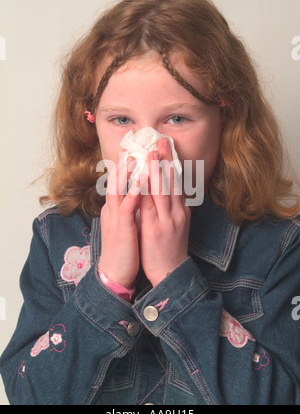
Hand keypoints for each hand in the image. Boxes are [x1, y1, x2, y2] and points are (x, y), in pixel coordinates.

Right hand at [98, 155, 139, 288]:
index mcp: (118, 207)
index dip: (127, 165)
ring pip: (120, 190)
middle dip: (125, 162)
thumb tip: (141, 194)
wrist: (116, 272)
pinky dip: (132, 194)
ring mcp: (116, 218)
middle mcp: (114, 209)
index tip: (135, 149)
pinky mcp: (121, 229)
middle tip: (132, 143)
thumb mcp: (129, 223)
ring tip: (134, 155)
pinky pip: (127, 208)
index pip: (122, 182)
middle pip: (118, 181)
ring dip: (127, 172)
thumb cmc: (126, 248)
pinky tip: (139, 182)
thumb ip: (133, 207)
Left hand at [139, 138, 190, 286]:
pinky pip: (151, 206)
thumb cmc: (169, 248)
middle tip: (160, 141)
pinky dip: (147, 190)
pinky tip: (142, 178)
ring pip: (163, 190)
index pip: (177, 182)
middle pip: (172, 181)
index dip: (171, 163)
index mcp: (180, 210)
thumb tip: (165, 190)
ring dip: (157, 169)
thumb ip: (170, 207)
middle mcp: (177, 212)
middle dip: (166, 160)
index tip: (166, 147)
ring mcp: (168, 220)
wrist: (170, 272)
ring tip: (152, 153)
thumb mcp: (175, 224)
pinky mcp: (157, 229)